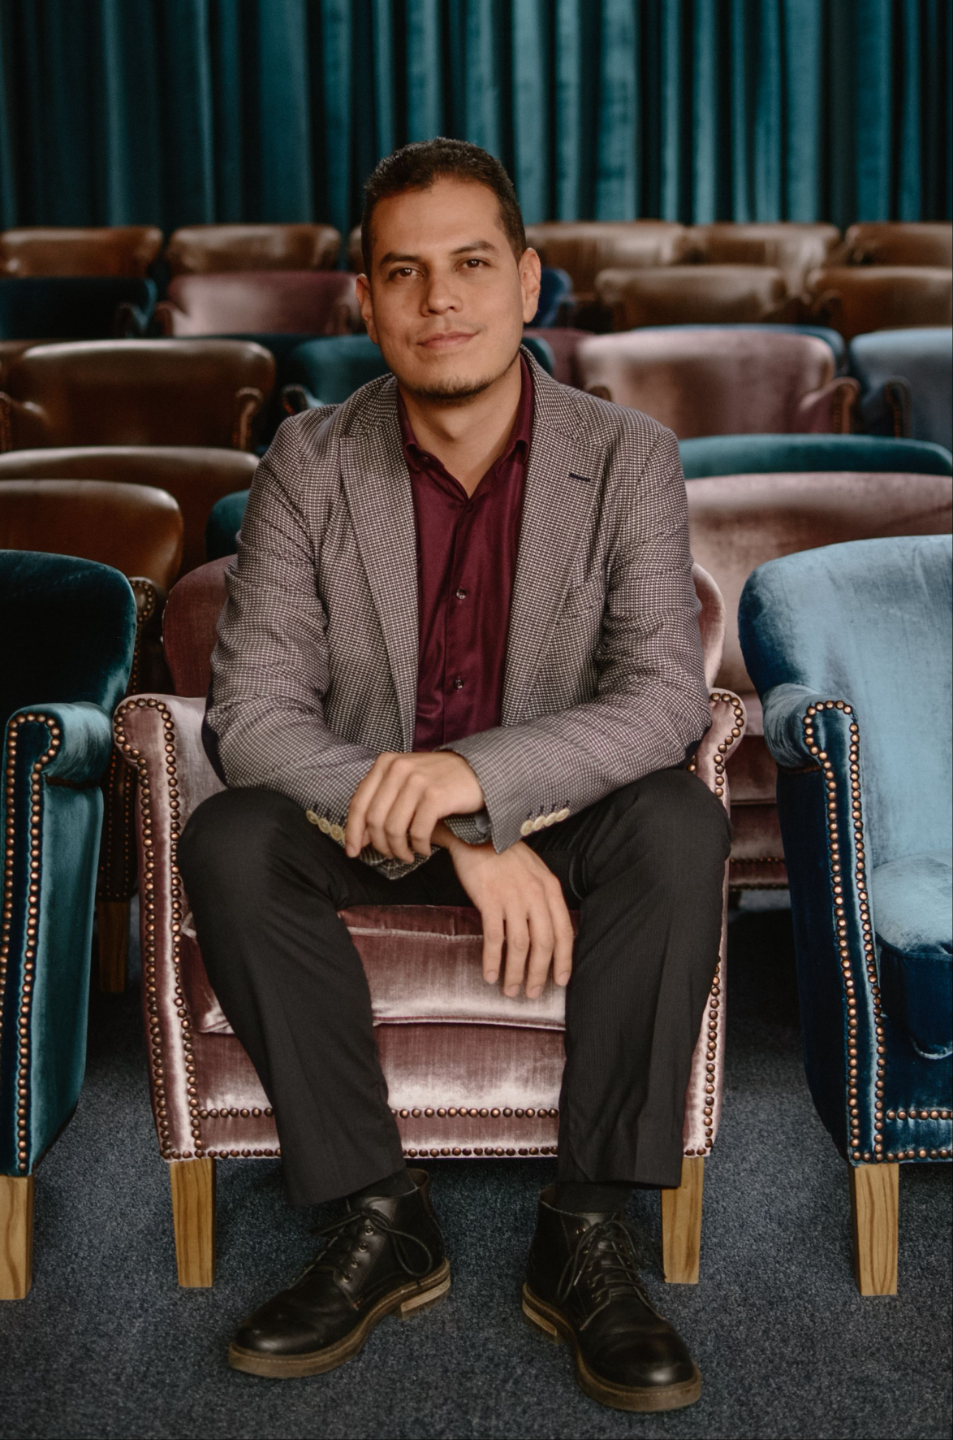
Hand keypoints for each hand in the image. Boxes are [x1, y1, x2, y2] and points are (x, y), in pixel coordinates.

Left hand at [345, 750, 483, 861]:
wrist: (478, 771)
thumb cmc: (438, 781)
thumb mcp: (405, 781)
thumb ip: (381, 802)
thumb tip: (360, 837)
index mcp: (385, 763)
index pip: (358, 803)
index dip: (353, 832)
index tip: (353, 851)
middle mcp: (398, 768)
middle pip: (374, 819)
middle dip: (380, 845)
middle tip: (391, 855)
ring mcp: (417, 780)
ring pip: (394, 829)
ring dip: (399, 849)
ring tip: (408, 855)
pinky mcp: (436, 795)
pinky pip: (418, 831)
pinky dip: (419, 846)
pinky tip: (423, 849)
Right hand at [436, 825, 573, 998]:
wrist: (476, 833)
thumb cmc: (504, 855)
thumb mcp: (534, 871)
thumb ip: (543, 898)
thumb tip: (549, 931)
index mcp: (550, 888)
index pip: (564, 932)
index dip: (564, 960)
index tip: (560, 981)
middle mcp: (535, 894)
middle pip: (544, 944)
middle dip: (539, 973)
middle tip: (532, 993)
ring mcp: (513, 897)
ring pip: (520, 945)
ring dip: (515, 972)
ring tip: (510, 990)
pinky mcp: (489, 899)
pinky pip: (494, 938)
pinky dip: (492, 960)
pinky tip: (490, 974)